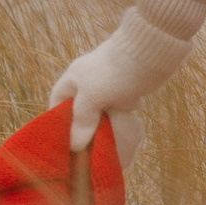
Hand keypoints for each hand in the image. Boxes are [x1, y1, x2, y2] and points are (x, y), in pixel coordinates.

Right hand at [49, 8, 187, 152]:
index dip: (57, 120)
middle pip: (79, 109)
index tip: (62, 140)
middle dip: (81, 128)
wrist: (148, 55)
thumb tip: (75, 145)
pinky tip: (117, 135)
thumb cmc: (113, 74)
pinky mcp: (124, 91)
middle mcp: (88, 81)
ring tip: (98, 147)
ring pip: (99, 112)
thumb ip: (82, 120)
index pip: (58, 100)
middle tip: (82, 149)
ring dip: (100, 127)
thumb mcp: (91, 97)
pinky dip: (116, 122)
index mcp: (74, 78)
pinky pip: (116, 111)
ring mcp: (107, 86)